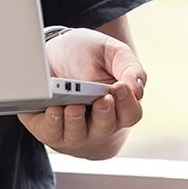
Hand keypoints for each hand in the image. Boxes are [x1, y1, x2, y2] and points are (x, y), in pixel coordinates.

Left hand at [18, 27, 145, 158]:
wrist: (53, 53)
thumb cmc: (88, 56)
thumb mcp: (112, 52)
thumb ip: (129, 68)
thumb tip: (137, 90)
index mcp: (119, 106)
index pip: (131, 114)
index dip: (127, 103)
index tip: (119, 87)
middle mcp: (99, 124)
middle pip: (105, 128)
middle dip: (103, 115)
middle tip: (101, 100)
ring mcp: (75, 130)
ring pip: (78, 135)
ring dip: (76, 121)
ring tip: (74, 106)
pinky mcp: (50, 130)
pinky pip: (52, 133)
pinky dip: (53, 121)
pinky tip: (54, 108)